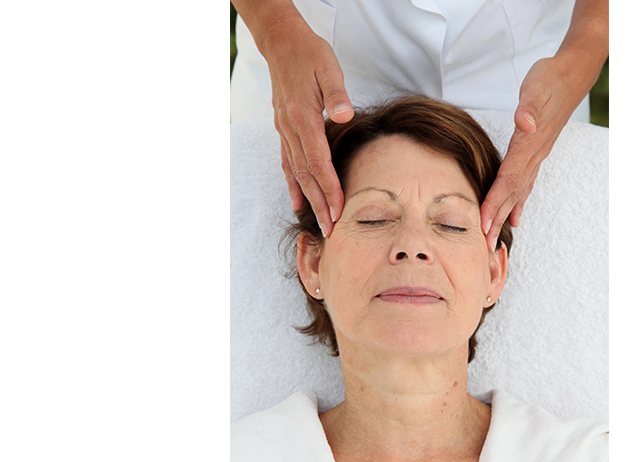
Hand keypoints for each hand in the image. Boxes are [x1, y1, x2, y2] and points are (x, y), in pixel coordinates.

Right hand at [265, 15, 352, 236]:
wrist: (282, 43)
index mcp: (303, 117)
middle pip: (307, 175)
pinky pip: (288, 163)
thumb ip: (337, 92)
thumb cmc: (309, 54)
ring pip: (297, 173)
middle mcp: (291, 130)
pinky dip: (294, 184)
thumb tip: (344, 115)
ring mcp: (285, 132)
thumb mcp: (328, 67)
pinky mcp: (285, 130)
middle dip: (320, 204)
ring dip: (309, 200)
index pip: (318, 162)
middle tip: (330, 230)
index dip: (330, 188)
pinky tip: (298, 201)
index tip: (340, 210)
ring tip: (319, 222)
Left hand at [479, 56, 578, 251]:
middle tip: (483, 246)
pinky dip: (517, 203)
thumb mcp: (536, 86)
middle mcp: (533, 154)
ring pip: (518, 192)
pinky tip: (514, 217)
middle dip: (496, 220)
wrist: (572, 74)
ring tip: (494, 239)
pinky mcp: (536, 153)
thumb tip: (525, 123)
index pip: (509, 178)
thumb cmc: (550, 78)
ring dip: (504, 217)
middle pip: (512, 193)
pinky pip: (525, 184)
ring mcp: (537, 156)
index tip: (482, 223)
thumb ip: (529, 107)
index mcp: (529, 143)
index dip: (495, 201)